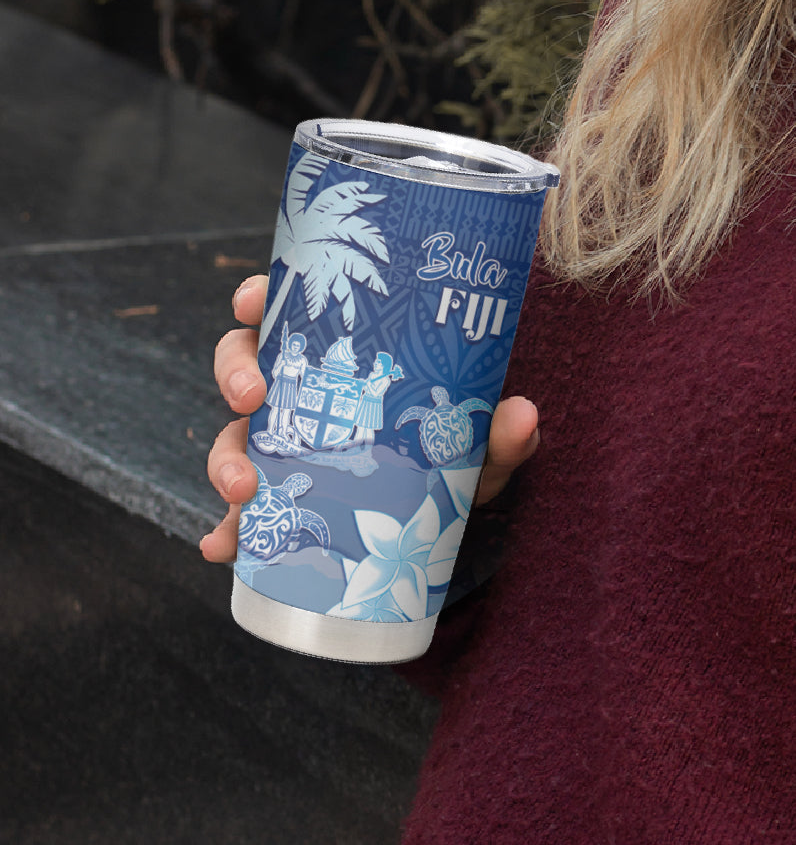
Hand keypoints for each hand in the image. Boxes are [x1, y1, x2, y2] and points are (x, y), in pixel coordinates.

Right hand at [198, 274, 539, 562]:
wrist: (450, 520)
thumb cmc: (458, 457)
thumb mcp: (480, 445)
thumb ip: (500, 432)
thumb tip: (522, 415)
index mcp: (342, 357)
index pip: (290, 312)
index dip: (258, 298)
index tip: (251, 300)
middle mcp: (306, 394)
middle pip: (245, 365)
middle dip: (235, 375)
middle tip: (251, 396)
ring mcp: (288, 446)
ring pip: (235, 436)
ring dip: (226, 458)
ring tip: (243, 489)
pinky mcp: (285, 500)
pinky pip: (244, 513)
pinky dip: (228, 530)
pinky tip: (224, 546)